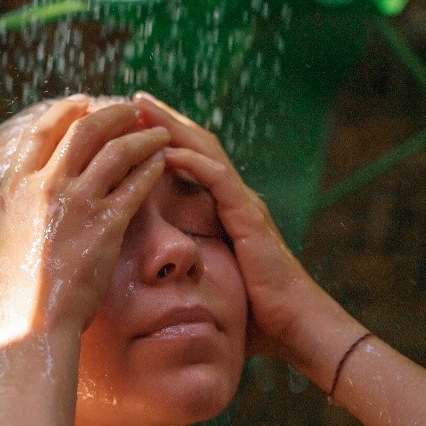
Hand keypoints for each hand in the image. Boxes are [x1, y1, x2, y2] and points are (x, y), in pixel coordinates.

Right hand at [0, 99, 169, 336]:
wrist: (29, 326)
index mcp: (15, 190)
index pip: (42, 133)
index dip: (64, 112)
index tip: (83, 102)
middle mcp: (47, 187)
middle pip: (85, 130)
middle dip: (111, 112)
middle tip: (129, 109)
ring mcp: (79, 204)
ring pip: (117, 151)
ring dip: (141, 136)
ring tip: (158, 132)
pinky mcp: (107, 226)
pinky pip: (136, 184)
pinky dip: (152, 167)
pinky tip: (163, 160)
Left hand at [132, 92, 323, 361]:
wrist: (293, 328)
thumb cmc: (254, 313)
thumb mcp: (212, 278)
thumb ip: (189, 262)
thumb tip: (154, 270)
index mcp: (226, 207)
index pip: (192, 159)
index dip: (164, 137)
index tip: (132, 121)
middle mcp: (236, 198)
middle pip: (196, 144)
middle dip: (164, 119)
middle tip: (132, 97)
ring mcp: (244, 205)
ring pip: (206, 151)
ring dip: (173, 127)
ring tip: (143, 108)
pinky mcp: (249, 219)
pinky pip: (218, 181)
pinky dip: (192, 163)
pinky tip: (166, 151)